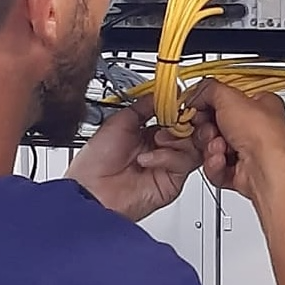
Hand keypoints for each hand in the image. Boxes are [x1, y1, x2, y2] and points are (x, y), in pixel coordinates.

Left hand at [65, 95, 217, 221]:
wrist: (91, 191)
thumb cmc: (95, 163)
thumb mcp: (119, 122)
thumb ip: (143, 106)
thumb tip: (161, 93)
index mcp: (147, 133)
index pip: (175, 117)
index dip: (179, 109)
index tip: (180, 100)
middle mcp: (159, 149)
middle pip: (190, 131)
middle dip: (184, 122)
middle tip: (175, 119)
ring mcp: (166, 165)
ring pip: (193, 146)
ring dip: (176, 138)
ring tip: (158, 140)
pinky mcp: (172, 182)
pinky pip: (183, 163)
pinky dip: (167, 156)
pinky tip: (148, 159)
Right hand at [185, 79, 284, 202]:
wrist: (267, 171)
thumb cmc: (263, 136)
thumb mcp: (230, 98)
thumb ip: (210, 89)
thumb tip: (198, 92)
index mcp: (262, 105)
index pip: (229, 99)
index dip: (211, 102)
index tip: (199, 105)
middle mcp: (256, 129)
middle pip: (218, 125)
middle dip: (209, 129)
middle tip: (211, 128)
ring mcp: (249, 152)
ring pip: (214, 147)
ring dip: (211, 147)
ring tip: (220, 147)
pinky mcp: (240, 172)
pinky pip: (216, 167)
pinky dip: (215, 165)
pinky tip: (222, 160)